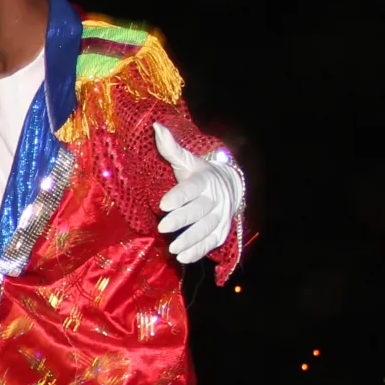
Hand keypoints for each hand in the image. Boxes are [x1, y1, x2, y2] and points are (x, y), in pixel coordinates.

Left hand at [153, 122, 241, 264]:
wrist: (229, 185)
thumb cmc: (198, 174)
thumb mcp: (186, 160)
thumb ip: (170, 148)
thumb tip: (155, 126)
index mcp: (204, 180)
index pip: (191, 188)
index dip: (179, 196)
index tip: (163, 204)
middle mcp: (215, 198)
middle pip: (199, 211)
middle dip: (182, 219)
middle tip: (163, 227)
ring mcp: (220, 216)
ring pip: (207, 229)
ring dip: (191, 240)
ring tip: (173, 249)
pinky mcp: (221, 230)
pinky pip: (212, 242)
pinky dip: (199, 251)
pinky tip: (184, 257)